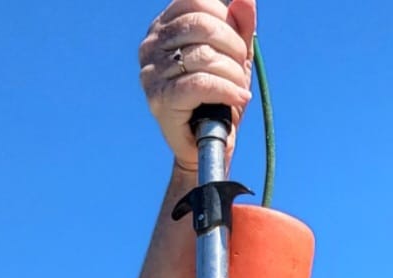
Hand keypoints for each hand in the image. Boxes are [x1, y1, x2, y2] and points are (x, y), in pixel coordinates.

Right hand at [139, 0, 256, 171]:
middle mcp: (151, 45)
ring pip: (204, 56)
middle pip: (203, 26)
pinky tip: (238, 99)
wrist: (206, 148)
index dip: (226, 19)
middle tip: (241, 72)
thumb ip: (239, 28)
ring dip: (234, 74)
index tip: (237, 47)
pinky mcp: (161, 100)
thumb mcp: (233, 60)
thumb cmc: (218, 101)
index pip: (197, 1)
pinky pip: (201, 84)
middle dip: (233, 48)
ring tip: (239, 90)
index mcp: (164, 27)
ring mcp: (152, 73)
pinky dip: (227, 90)